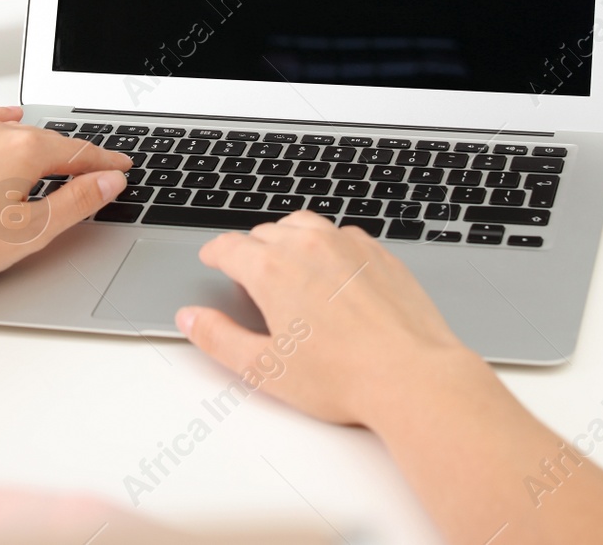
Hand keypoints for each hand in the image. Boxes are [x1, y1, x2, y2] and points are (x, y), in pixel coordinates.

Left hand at [0, 107, 132, 290]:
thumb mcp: (32, 231)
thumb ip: (77, 202)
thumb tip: (109, 181)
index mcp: (25, 150)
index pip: (80, 153)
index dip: (106, 163)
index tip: (123, 168)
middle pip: (54, 141)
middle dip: (80, 156)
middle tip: (103, 170)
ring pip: (22, 131)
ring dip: (48, 144)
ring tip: (66, 158)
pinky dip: (8, 120)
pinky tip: (12, 118)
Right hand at [176, 211, 485, 427]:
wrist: (411, 374)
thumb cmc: (344, 376)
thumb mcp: (264, 368)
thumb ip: (219, 338)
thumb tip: (192, 319)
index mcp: (272, 270)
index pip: (229, 246)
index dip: (215, 253)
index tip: (213, 258)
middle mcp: (309, 246)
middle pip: (265, 232)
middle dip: (250, 250)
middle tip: (247, 275)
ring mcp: (347, 245)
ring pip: (303, 225)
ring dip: (287, 239)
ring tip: (286, 265)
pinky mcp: (378, 252)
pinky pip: (341, 235)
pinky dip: (326, 245)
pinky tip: (330, 271)